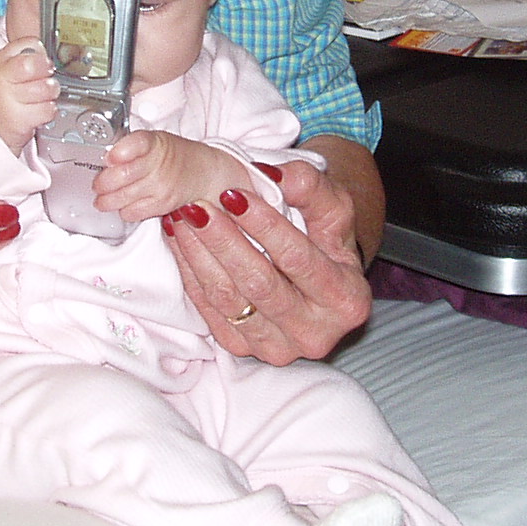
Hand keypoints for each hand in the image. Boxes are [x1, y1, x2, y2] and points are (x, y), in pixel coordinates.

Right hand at [0, 40, 59, 149]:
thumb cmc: (4, 90)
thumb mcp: (7, 64)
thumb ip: (26, 51)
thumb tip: (43, 49)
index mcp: (0, 63)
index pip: (27, 48)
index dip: (41, 58)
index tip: (44, 65)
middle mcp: (1, 81)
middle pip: (33, 66)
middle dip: (47, 72)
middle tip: (46, 79)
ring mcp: (8, 103)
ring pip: (45, 89)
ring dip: (50, 93)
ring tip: (42, 95)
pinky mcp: (18, 121)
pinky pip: (47, 110)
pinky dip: (49, 109)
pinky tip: (39, 108)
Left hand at [95, 128, 246, 222]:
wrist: (202, 172)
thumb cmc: (171, 155)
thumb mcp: (152, 141)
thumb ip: (128, 148)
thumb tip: (101, 161)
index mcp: (154, 142)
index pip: (137, 144)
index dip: (119, 153)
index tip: (108, 158)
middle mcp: (158, 164)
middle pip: (121, 176)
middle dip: (101, 183)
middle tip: (98, 184)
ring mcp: (161, 187)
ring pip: (121, 198)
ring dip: (107, 200)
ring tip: (104, 198)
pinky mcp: (162, 205)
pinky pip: (131, 213)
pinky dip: (123, 210)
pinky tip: (125, 204)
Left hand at [164, 155, 371, 364]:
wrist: (313, 273)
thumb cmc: (325, 236)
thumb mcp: (333, 206)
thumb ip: (310, 186)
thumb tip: (272, 177)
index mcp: (347, 302)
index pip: (299, 260)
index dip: (265, 226)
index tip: (234, 194)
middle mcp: (315, 334)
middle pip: (260, 284)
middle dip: (224, 241)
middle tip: (198, 206)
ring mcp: (276, 348)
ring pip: (228, 299)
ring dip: (200, 255)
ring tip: (182, 217)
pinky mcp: (241, 349)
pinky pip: (208, 310)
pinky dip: (190, 272)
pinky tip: (179, 239)